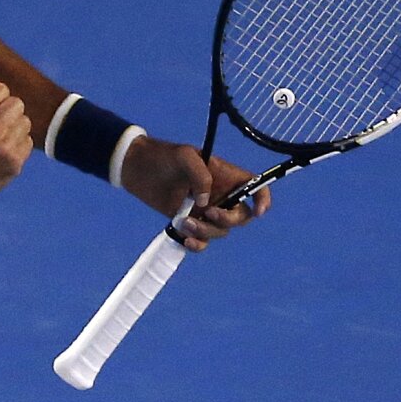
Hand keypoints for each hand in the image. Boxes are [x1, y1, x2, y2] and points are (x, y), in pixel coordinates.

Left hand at [120, 136, 270, 252]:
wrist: (137, 168)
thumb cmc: (164, 156)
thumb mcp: (184, 156)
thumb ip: (201, 176)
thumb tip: (207, 203)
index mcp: (225, 175)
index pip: (254, 186)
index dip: (263, 198)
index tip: (259, 211)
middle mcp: (220, 195)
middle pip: (240, 216)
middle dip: (228, 220)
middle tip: (208, 214)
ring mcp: (205, 211)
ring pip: (220, 231)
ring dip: (206, 231)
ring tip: (183, 221)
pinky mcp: (190, 222)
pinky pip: (203, 240)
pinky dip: (197, 244)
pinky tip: (185, 240)